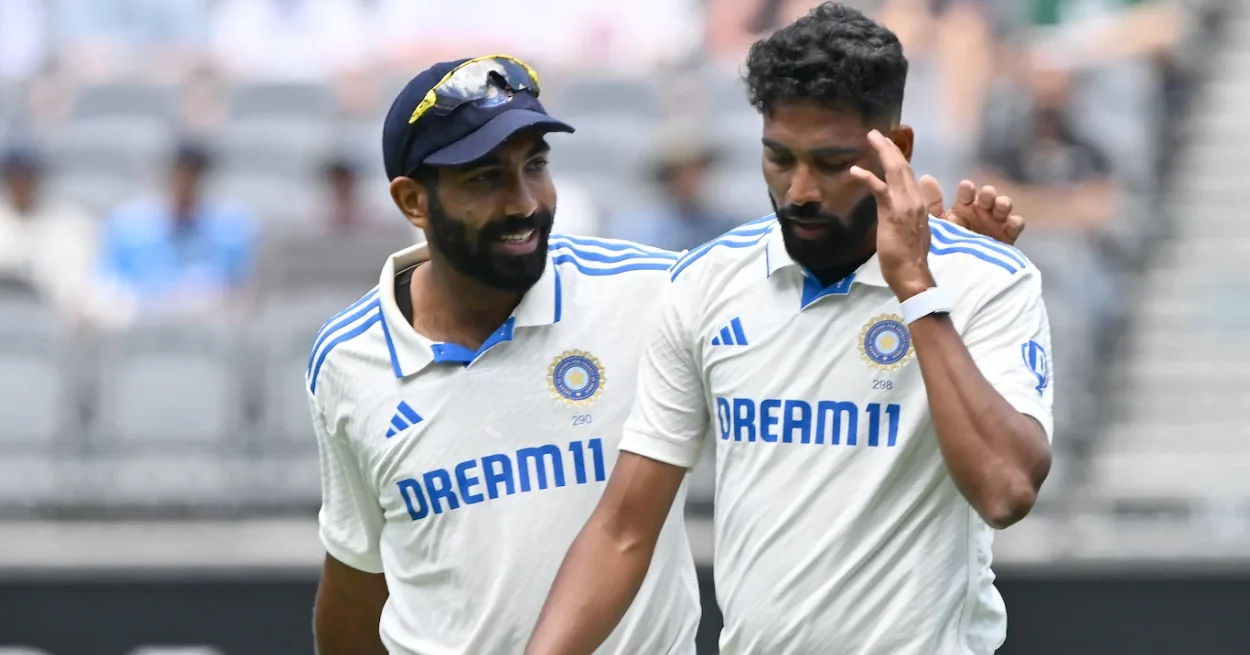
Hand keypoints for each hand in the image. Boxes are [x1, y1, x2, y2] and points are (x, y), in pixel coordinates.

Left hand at [849, 130, 934, 300]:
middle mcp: (915, 200)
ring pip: (895, 170)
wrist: (913, 272)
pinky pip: (879, 188)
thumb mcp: (914, 232)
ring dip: (883, 151)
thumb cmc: (911, 258)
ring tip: (871, 137)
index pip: (909, 175)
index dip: (899, 159)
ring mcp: (905, 204)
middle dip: (890, 148)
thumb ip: (910, 217)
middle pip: (903, 166)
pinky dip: (867, 177)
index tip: (890, 147)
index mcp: (920, 204)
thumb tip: (903, 210)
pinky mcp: (892, 211)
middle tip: (876, 134)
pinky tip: (854, 169)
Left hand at [920, 177, 1024, 245]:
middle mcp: (981, 211)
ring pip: (1002, 208)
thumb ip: (932, 202)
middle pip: (987, 198)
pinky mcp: (1007, 236)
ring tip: (1001, 204)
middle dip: (988, 194)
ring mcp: (995, 223)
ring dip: (1003, 204)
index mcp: (964, 206)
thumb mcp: (938, 223)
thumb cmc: (947, 241)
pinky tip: (1013, 221)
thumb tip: (926, 177)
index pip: (966, 193)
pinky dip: (1016, 223)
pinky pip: (1014, 227)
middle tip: (987, 193)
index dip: (967, 189)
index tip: (966, 186)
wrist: (956, 270)